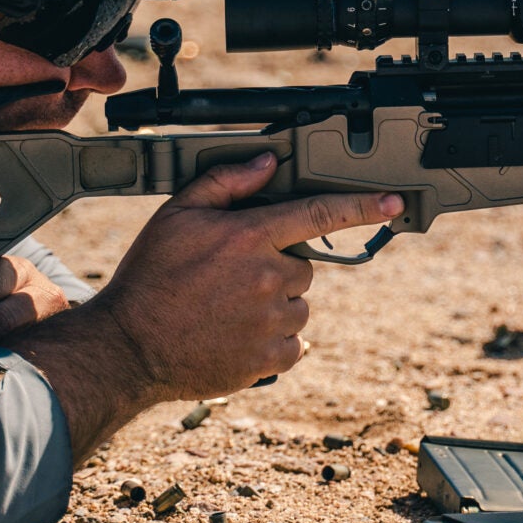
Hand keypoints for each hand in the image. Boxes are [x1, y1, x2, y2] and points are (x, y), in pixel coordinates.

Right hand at [101, 153, 399, 397]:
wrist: (128, 347)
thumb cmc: (149, 278)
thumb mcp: (176, 215)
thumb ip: (226, 183)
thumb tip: (266, 163)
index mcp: (249, 237)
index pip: (319, 213)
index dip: (363, 206)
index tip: (394, 202)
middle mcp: (268, 277)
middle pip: (303, 267)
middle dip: (277, 269)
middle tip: (232, 279)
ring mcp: (271, 322)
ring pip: (299, 307)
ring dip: (276, 307)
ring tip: (227, 311)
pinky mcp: (268, 359)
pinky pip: (293, 346)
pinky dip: (273, 343)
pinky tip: (235, 336)